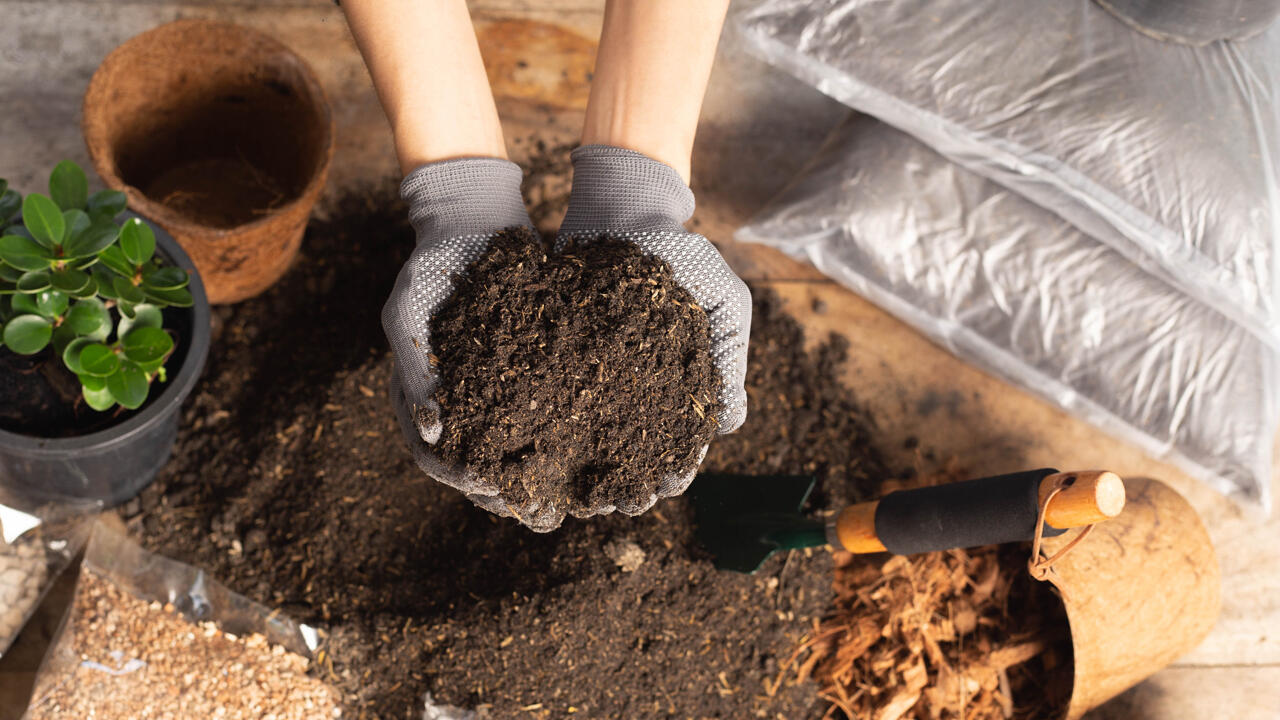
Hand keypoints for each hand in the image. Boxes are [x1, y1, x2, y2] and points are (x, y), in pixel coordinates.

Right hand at [384, 158, 564, 530]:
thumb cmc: (428, 266)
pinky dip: (564, 442)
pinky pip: (545, 420)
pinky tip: (595, 455)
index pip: (439, 459)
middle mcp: (458, 405)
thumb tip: (434, 435)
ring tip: (577, 501)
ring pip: (515, 452)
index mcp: (423, 399)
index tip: (497, 496)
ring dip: (542, 482)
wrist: (469, 222)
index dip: (466, 482)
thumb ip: (412, 369)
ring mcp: (492, 393)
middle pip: (481, 469)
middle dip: (512, 497)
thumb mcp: (407, 309)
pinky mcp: (528, 377)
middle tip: (547, 515)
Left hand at [556, 144, 751, 506]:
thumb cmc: (680, 254)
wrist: (622, 207)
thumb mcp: (722, 298)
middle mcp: (629, 393)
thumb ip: (730, 356)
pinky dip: (535, 435)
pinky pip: (540, 408)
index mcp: (675, 388)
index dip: (671, 472)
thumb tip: (732, 423)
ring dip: (575, 474)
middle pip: (624, 456)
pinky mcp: (548, 363)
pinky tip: (528, 457)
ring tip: (568, 497)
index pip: (676, 447)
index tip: (664, 488)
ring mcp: (587, 381)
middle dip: (619, 487)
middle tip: (612, 504)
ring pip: (580, 443)